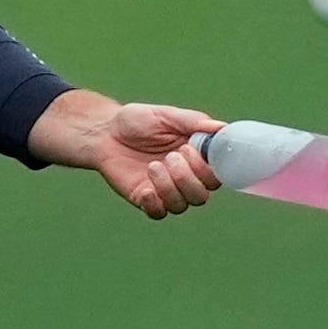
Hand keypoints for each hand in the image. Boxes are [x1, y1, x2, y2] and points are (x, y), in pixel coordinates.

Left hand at [31, 92, 224, 220]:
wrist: (105, 132)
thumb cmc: (138, 121)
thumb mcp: (167, 115)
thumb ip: (194, 122)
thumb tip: (222, 128)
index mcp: (195, 158)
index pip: (217, 176)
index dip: (209, 169)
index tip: (191, 150)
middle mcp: (184, 177)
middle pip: (201, 196)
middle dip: (188, 178)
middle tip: (171, 156)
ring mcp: (164, 190)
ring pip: (181, 206)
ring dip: (169, 187)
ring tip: (152, 165)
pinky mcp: (145, 199)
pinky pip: (158, 213)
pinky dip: (154, 203)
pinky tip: (145, 188)